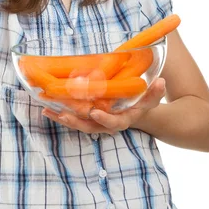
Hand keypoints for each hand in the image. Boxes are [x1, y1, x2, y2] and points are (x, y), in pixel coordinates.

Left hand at [42, 78, 165, 134]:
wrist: (134, 112)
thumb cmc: (141, 103)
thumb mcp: (150, 98)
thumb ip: (155, 92)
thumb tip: (161, 81)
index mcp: (123, 120)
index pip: (114, 123)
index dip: (104, 119)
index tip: (95, 112)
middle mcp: (107, 125)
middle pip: (90, 127)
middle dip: (75, 122)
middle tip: (63, 115)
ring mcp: (95, 124)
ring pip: (78, 124)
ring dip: (63, 118)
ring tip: (49, 111)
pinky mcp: (86, 119)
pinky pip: (73, 119)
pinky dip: (60, 114)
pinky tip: (47, 108)